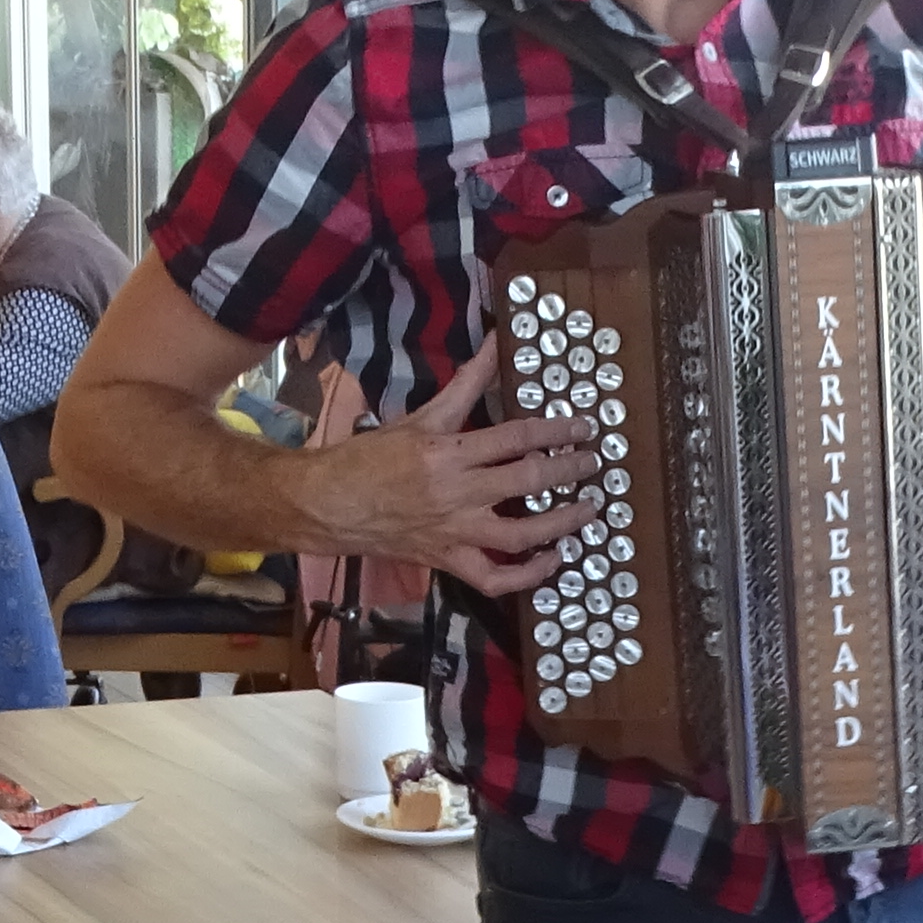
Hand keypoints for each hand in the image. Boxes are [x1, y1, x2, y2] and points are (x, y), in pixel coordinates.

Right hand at [283, 332, 595, 591]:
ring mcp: (455, 531)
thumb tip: (495, 344)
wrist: (329, 505)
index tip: (584, 427)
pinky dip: (529, 575)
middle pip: (528, 480)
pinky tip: (552, 559)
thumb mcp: (420, 417)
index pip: (517, 436)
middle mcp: (457, 493)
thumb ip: (465, 384)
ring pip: (522, 534)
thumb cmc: (370, 459)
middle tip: (593, 462)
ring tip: (587, 510)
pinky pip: (496, 577)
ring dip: (562, 523)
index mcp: (448, 451)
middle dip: (569, 470)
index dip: (557, 430)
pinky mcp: (449, 561)